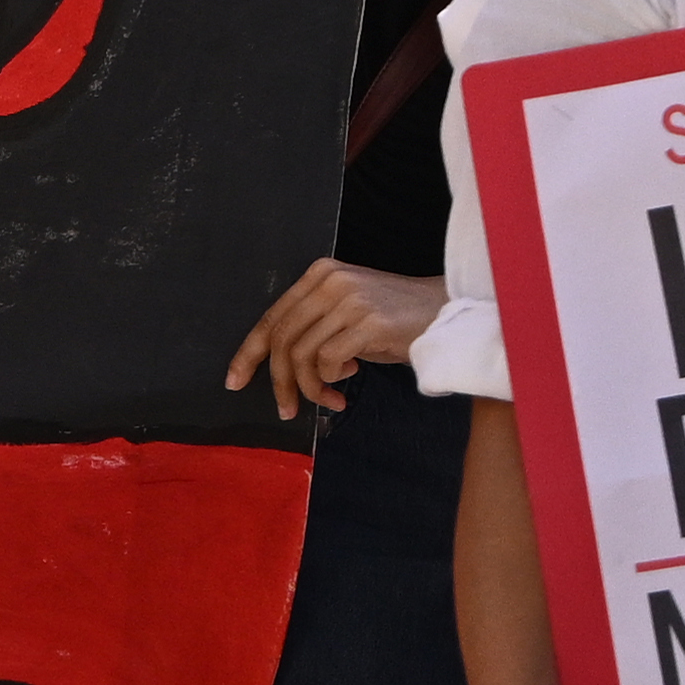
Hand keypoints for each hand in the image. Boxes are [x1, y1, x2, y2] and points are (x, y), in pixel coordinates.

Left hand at [220, 259, 446, 415]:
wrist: (449, 312)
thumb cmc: (398, 322)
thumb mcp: (347, 316)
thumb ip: (314, 330)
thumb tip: (282, 368)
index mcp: (319, 276)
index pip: (272, 317)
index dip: (248, 352)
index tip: (235, 380)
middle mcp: (330, 282)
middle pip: (281, 339)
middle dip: (278, 381)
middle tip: (286, 409)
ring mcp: (349, 300)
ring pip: (302, 354)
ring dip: (310, 388)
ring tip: (328, 400)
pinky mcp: (368, 322)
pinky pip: (328, 361)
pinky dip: (330, 381)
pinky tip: (346, 385)